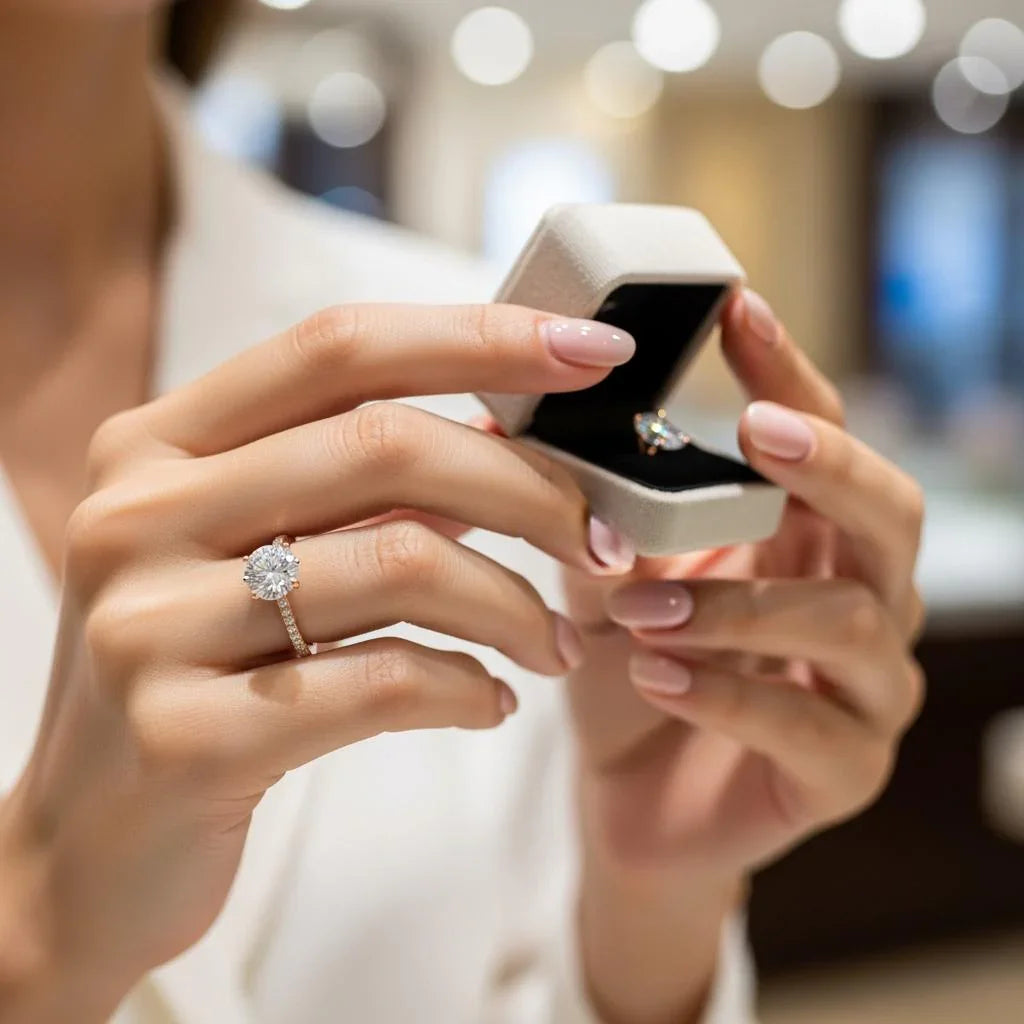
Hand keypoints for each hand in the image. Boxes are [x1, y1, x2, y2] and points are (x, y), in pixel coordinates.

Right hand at [0, 304, 633, 1020]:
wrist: (90, 848)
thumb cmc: (199, 677)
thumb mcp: (246, 554)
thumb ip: (349, 488)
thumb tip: (510, 433)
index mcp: (157, 445)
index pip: (339, 349)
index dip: (479, 336)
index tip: (593, 352)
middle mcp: (140, 514)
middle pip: (387, 444)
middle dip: (530, 488)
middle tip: (603, 542)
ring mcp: (151, 625)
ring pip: (402, 563)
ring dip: (516, 605)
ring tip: (558, 645)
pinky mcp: (186, 737)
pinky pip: (382, 683)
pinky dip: (468, 687)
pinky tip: (492, 702)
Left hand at [565, 291, 924, 1023]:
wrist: (628, 801)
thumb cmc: (627, 675)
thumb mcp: (601, 579)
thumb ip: (584, 510)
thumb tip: (504, 418)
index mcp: (805, 538)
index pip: (821, 438)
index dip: (789, 372)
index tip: (739, 308)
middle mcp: (859, 600)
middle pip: (892, 514)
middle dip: (828, 465)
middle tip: (756, 432)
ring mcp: (864, 690)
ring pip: (851, 622)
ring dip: (740, 605)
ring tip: (641, 611)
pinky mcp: (844, 773)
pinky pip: (809, 728)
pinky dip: (729, 696)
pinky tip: (659, 677)